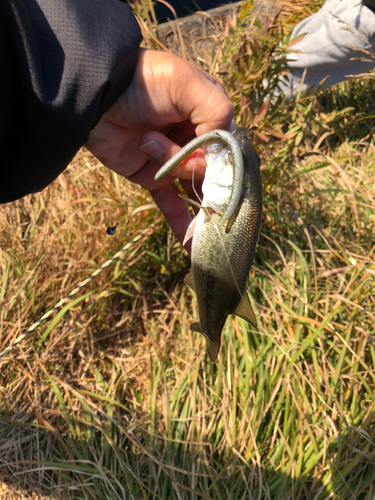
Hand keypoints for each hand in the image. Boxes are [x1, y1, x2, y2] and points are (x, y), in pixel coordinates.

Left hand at [85, 48, 234, 249]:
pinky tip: (192, 243)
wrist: (94, 97)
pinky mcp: (153, 177)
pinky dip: (180, 222)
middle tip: (178, 167)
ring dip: (198, 205)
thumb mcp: (184, 84)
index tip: (217, 172)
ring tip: (204, 226)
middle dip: (201, 177)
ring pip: (194, 189)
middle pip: (213, 172)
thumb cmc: (142, 83)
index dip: (225, 162)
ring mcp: (174, 160)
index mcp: (209, 115)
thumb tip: (221, 152)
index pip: (229, 147)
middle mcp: (196, 139)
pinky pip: (170, 203)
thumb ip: (215, 110)